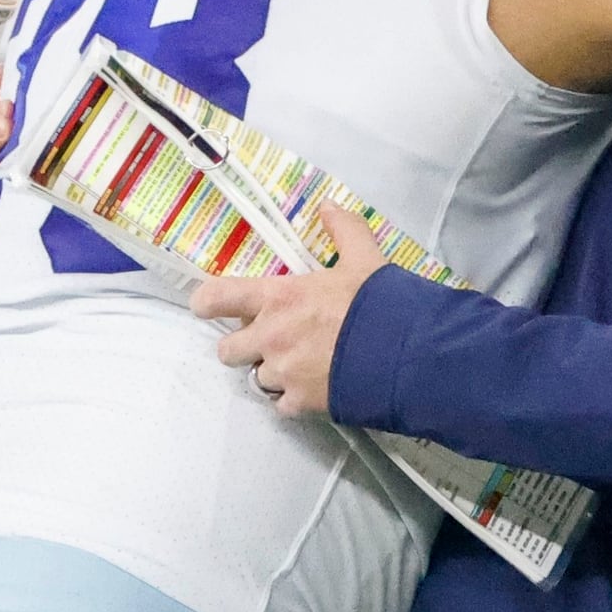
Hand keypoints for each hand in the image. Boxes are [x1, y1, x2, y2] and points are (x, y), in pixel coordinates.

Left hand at [188, 194, 384, 422]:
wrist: (405, 355)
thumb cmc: (379, 304)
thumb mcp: (364, 258)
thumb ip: (344, 230)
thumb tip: (328, 206)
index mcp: (277, 299)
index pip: (217, 298)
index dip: (206, 302)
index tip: (207, 305)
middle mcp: (270, 338)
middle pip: (227, 351)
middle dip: (242, 346)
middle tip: (266, 340)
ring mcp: (283, 374)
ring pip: (256, 379)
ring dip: (271, 373)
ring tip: (298, 365)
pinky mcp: (300, 403)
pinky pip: (281, 406)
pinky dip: (292, 400)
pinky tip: (312, 390)